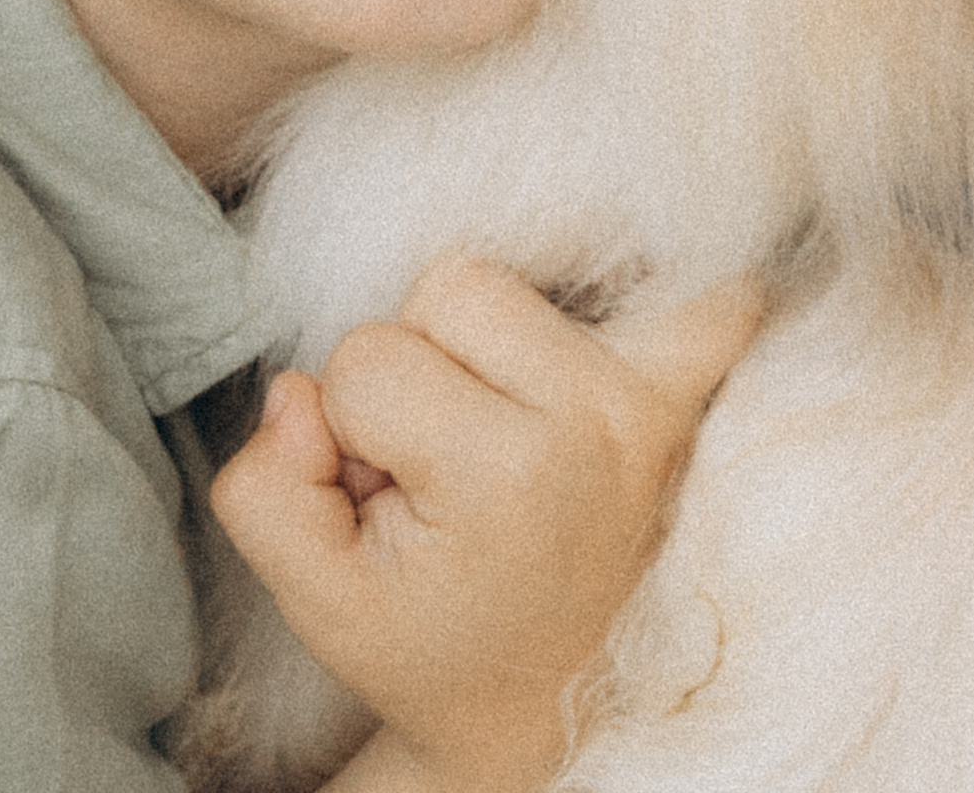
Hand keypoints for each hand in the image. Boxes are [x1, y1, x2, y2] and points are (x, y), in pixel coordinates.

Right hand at [212, 258, 761, 792]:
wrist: (544, 700)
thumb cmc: (436, 642)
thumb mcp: (320, 601)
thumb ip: (268, 490)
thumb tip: (297, 391)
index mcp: (503, 474)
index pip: (367, 357)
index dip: (351, 422)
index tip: (386, 490)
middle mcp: (596, 416)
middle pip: (451, 285)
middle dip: (418, 361)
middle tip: (439, 456)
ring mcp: (657, 393)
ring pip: (522, 272)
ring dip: (490, 335)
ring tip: (496, 424)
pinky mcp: (695, 382)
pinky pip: (705, 289)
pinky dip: (664, 297)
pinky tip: (616, 348)